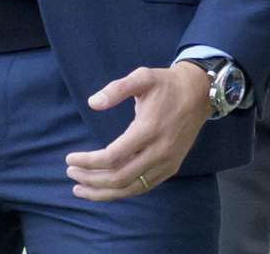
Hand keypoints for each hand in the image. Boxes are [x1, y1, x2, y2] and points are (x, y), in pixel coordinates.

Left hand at [63, 64, 211, 200]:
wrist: (199, 94)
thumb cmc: (166, 84)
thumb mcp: (142, 77)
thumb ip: (116, 89)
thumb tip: (92, 103)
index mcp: (148, 130)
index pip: (113, 156)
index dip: (89, 161)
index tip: (70, 158)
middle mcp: (159, 151)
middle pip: (119, 177)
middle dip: (91, 179)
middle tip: (71, 173)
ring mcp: (167, 163)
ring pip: (131, 188)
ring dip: (103, 192)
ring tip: (80, 190)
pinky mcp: (171, 168)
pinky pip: (143, 187)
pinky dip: (122, 192)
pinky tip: (105, 189)